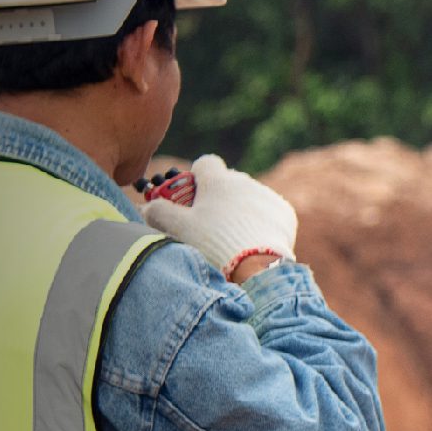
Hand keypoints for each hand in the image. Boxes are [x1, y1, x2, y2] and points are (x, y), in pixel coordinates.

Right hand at [140, 154, 298, 277]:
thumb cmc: (213, 244)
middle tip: (208, 222)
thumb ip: (158, 213)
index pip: (205, 163)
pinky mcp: (285, 213)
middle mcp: (244, 181)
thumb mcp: (178, 228)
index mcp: (218, 180)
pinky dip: (261, 222)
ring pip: (249, 197)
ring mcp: (267, 196)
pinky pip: (269, 211)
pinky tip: (254, 241)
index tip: (192, 196)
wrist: (257, 267)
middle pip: (227, 181)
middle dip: (218, 196)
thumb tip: (147, 208)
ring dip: (240, 210)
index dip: (196, 178)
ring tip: (232, 237)